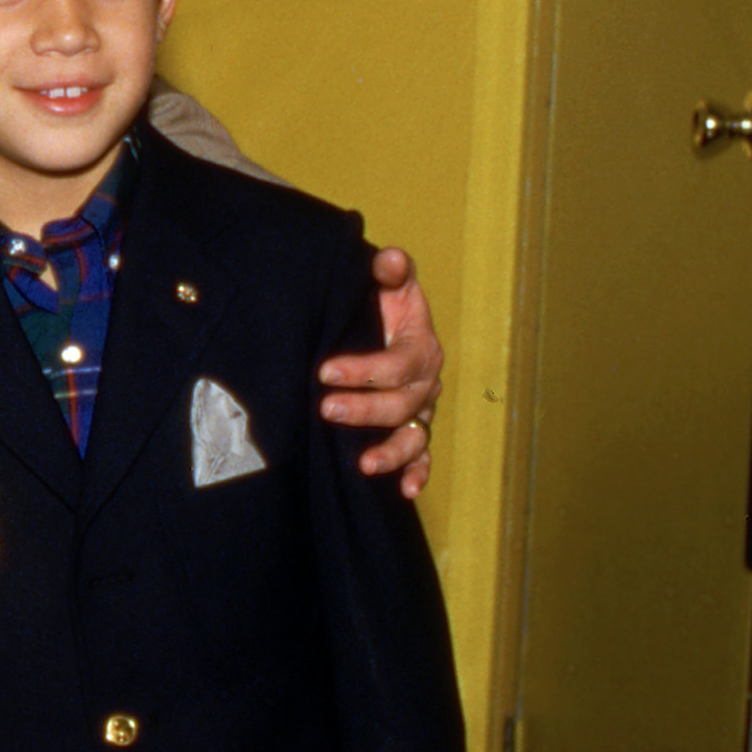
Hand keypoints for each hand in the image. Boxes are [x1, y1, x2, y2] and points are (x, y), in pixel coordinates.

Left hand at [319, 246, 442, 498]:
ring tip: (362, 464)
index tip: (325, 370)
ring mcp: (420, 411)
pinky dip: (416, 475)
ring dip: (391, 452)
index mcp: (421, 347)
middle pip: (403, 404)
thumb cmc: (380, 303)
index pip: (398, 364)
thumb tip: (389, 259)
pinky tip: (404, 491)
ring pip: (414, 437)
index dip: (365, 370)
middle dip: (366, 410)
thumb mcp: (384, 282)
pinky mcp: (412, 431)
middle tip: (325, 409)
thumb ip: (388, 271)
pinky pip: (422, 457)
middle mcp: (426, 383)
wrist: (381, 321)